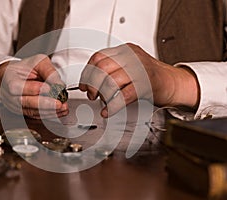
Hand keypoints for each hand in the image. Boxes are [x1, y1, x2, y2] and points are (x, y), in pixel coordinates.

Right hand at [0, 54, 68, 118]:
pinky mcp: (24, 113)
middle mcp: (10, 96)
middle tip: (59, 102)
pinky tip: (60, 112)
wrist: (15, 77)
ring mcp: (16, 106)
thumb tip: (59, 85)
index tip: (48, 87)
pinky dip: (49, 115)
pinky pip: (37, 117)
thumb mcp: (38, 62)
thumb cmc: (25, 68)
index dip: (32, 89)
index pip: (17, 87)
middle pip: (25, 103)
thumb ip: (48, 72)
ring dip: (50, 111)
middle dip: (44, 104)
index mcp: (9, 79)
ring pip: (32, 112)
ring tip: (63, 107)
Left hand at [79, 43, 198, 117]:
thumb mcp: (129, 66)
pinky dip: (112, 106)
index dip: (87, 72)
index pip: (98, 57)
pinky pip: (123, 96)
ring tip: (101, 102)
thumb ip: (112, 69)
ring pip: (111, 81)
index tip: (83, 84)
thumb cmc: (150, 77)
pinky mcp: (146, 85)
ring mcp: (139, 69)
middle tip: (91, 94)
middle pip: (101, 68)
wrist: (174, 83)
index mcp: (125, 50)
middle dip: (91, 84)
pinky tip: (108, 111)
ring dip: (101, 94)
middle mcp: (131, 57)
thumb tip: (90, 82)